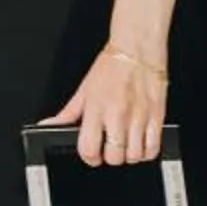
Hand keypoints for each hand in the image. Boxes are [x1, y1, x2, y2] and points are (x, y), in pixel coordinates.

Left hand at [54, 42, 167, 165]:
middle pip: (114, 157)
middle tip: (110, 147)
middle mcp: (117, 115)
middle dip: (110, 157)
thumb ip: (67, 113)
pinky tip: (141, 144)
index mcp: (96, 109)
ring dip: (129, 156)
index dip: (89, 158)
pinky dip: (147, 152)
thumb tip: (49, 125)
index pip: (89, 148)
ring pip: (134, 156)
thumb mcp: (83, 89)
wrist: (137, 48)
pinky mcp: (156, 116)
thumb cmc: (111, 65)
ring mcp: (138, 117)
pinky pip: (153, 148)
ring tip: (126, 145)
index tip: (92, 154)